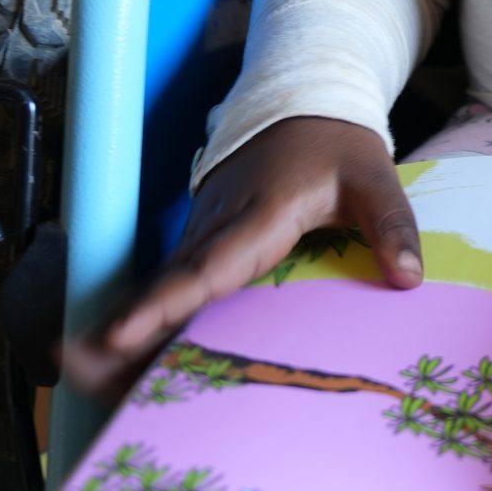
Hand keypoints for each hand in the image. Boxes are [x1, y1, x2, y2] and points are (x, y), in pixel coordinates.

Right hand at [60, 116, 420, 405]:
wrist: (300, 105)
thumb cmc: (336, 145)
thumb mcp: (373, 175)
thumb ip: (391, 223)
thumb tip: (409, 277)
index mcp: (258, 214)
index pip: (208, 266)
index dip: (165, 303)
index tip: (119, 334)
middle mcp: (217, 227)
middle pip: (168, 288)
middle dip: (125, 334)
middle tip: (82, 377)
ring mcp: (202, 236)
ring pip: (161, 291)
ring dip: (126, 336)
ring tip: (89, 385)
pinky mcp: (200, 246)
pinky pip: (170, 289)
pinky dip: (145, 324)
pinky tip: (121, 368)